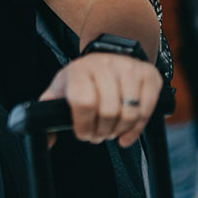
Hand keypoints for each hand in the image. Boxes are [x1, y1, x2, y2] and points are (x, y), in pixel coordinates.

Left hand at [38, 53, 161, 147]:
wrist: (108, 55)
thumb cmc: (82, 79)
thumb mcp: (60, 90)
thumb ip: (48, 112)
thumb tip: (48, 142)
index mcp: (80, 69)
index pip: (84, 102)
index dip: (84, 125)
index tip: (83, 133)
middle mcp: (105, 65)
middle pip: (108, 111)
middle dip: (102, 132)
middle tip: (98, 135)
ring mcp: (129, 68)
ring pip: (129, 113)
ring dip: (119, 131)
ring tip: (111, 131)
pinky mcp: (149, 75)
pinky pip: (148, 110)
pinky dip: (137, 129)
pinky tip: (127, 134)